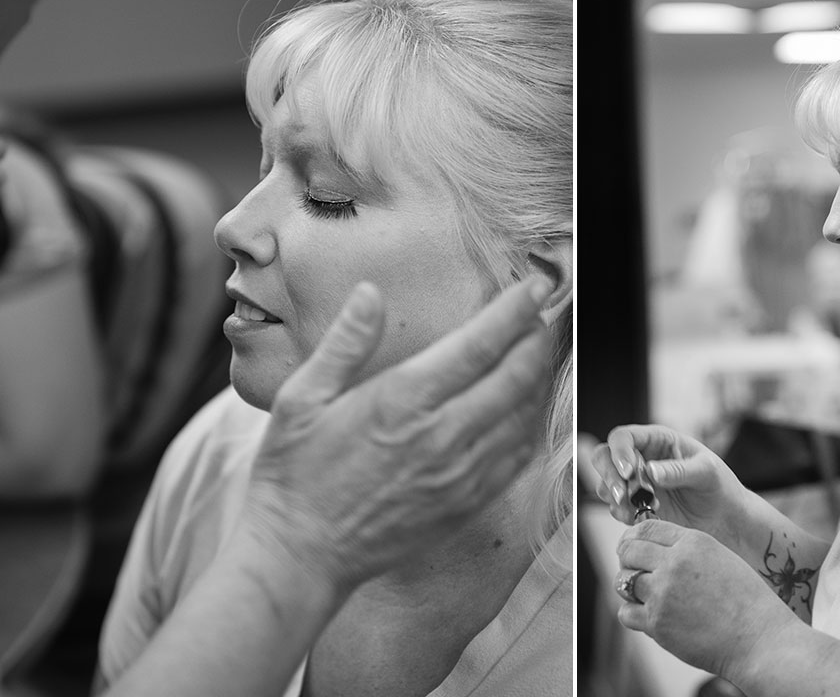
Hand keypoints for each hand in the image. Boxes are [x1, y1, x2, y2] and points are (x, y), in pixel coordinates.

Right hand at [238, 277, 552, 596]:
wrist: (301, 554)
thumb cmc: (294, 475)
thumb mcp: (301, 398)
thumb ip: (344, 342)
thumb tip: (371, 294)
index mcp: (402, 401)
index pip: (479, 345)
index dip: (515, 311)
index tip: (536, 287)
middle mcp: (441, 436)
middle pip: (516, 376)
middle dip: (538, 339)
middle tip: (543, 315)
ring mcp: (460, 474)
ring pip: (525, 415)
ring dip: (541, 378)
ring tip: (540, 352)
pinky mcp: (466, 503)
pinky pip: (517, 456)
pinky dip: (532, 424)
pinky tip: (527, 407)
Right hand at [591, 425, 748, 541]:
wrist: (727, 519)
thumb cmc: (721, 486)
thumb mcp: (707, 472)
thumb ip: (679, 470)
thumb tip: (650, 471)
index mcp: (657, 441)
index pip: (624, 437)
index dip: (620, 452)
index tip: (629, 472)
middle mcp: (641, 460)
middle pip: (604, 457)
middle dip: (609, 474)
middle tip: (622, 494)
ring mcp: (637, 485)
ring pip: (605, 484)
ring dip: (615, 497)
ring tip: (640, 508)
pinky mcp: (636, 508)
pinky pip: (616, 509)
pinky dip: (622, 514)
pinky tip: (642, 518)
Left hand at [615, 520, 793, 682]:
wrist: (758, 638)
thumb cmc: (746, 601)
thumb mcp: (720, 558)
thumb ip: (686, 550)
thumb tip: (653, 550)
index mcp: (692, 542)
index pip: (646, 528)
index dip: (633, 536)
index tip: (631, 545)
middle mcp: (673, 563)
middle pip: (628, 551)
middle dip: (626, 559)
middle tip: (631, 569)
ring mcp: (662, 593)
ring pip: (622, 581)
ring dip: (628, 587)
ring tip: (642, 594)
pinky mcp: (657, 623)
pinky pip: (626, 613)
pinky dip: (632, 614)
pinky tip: (647, 615)